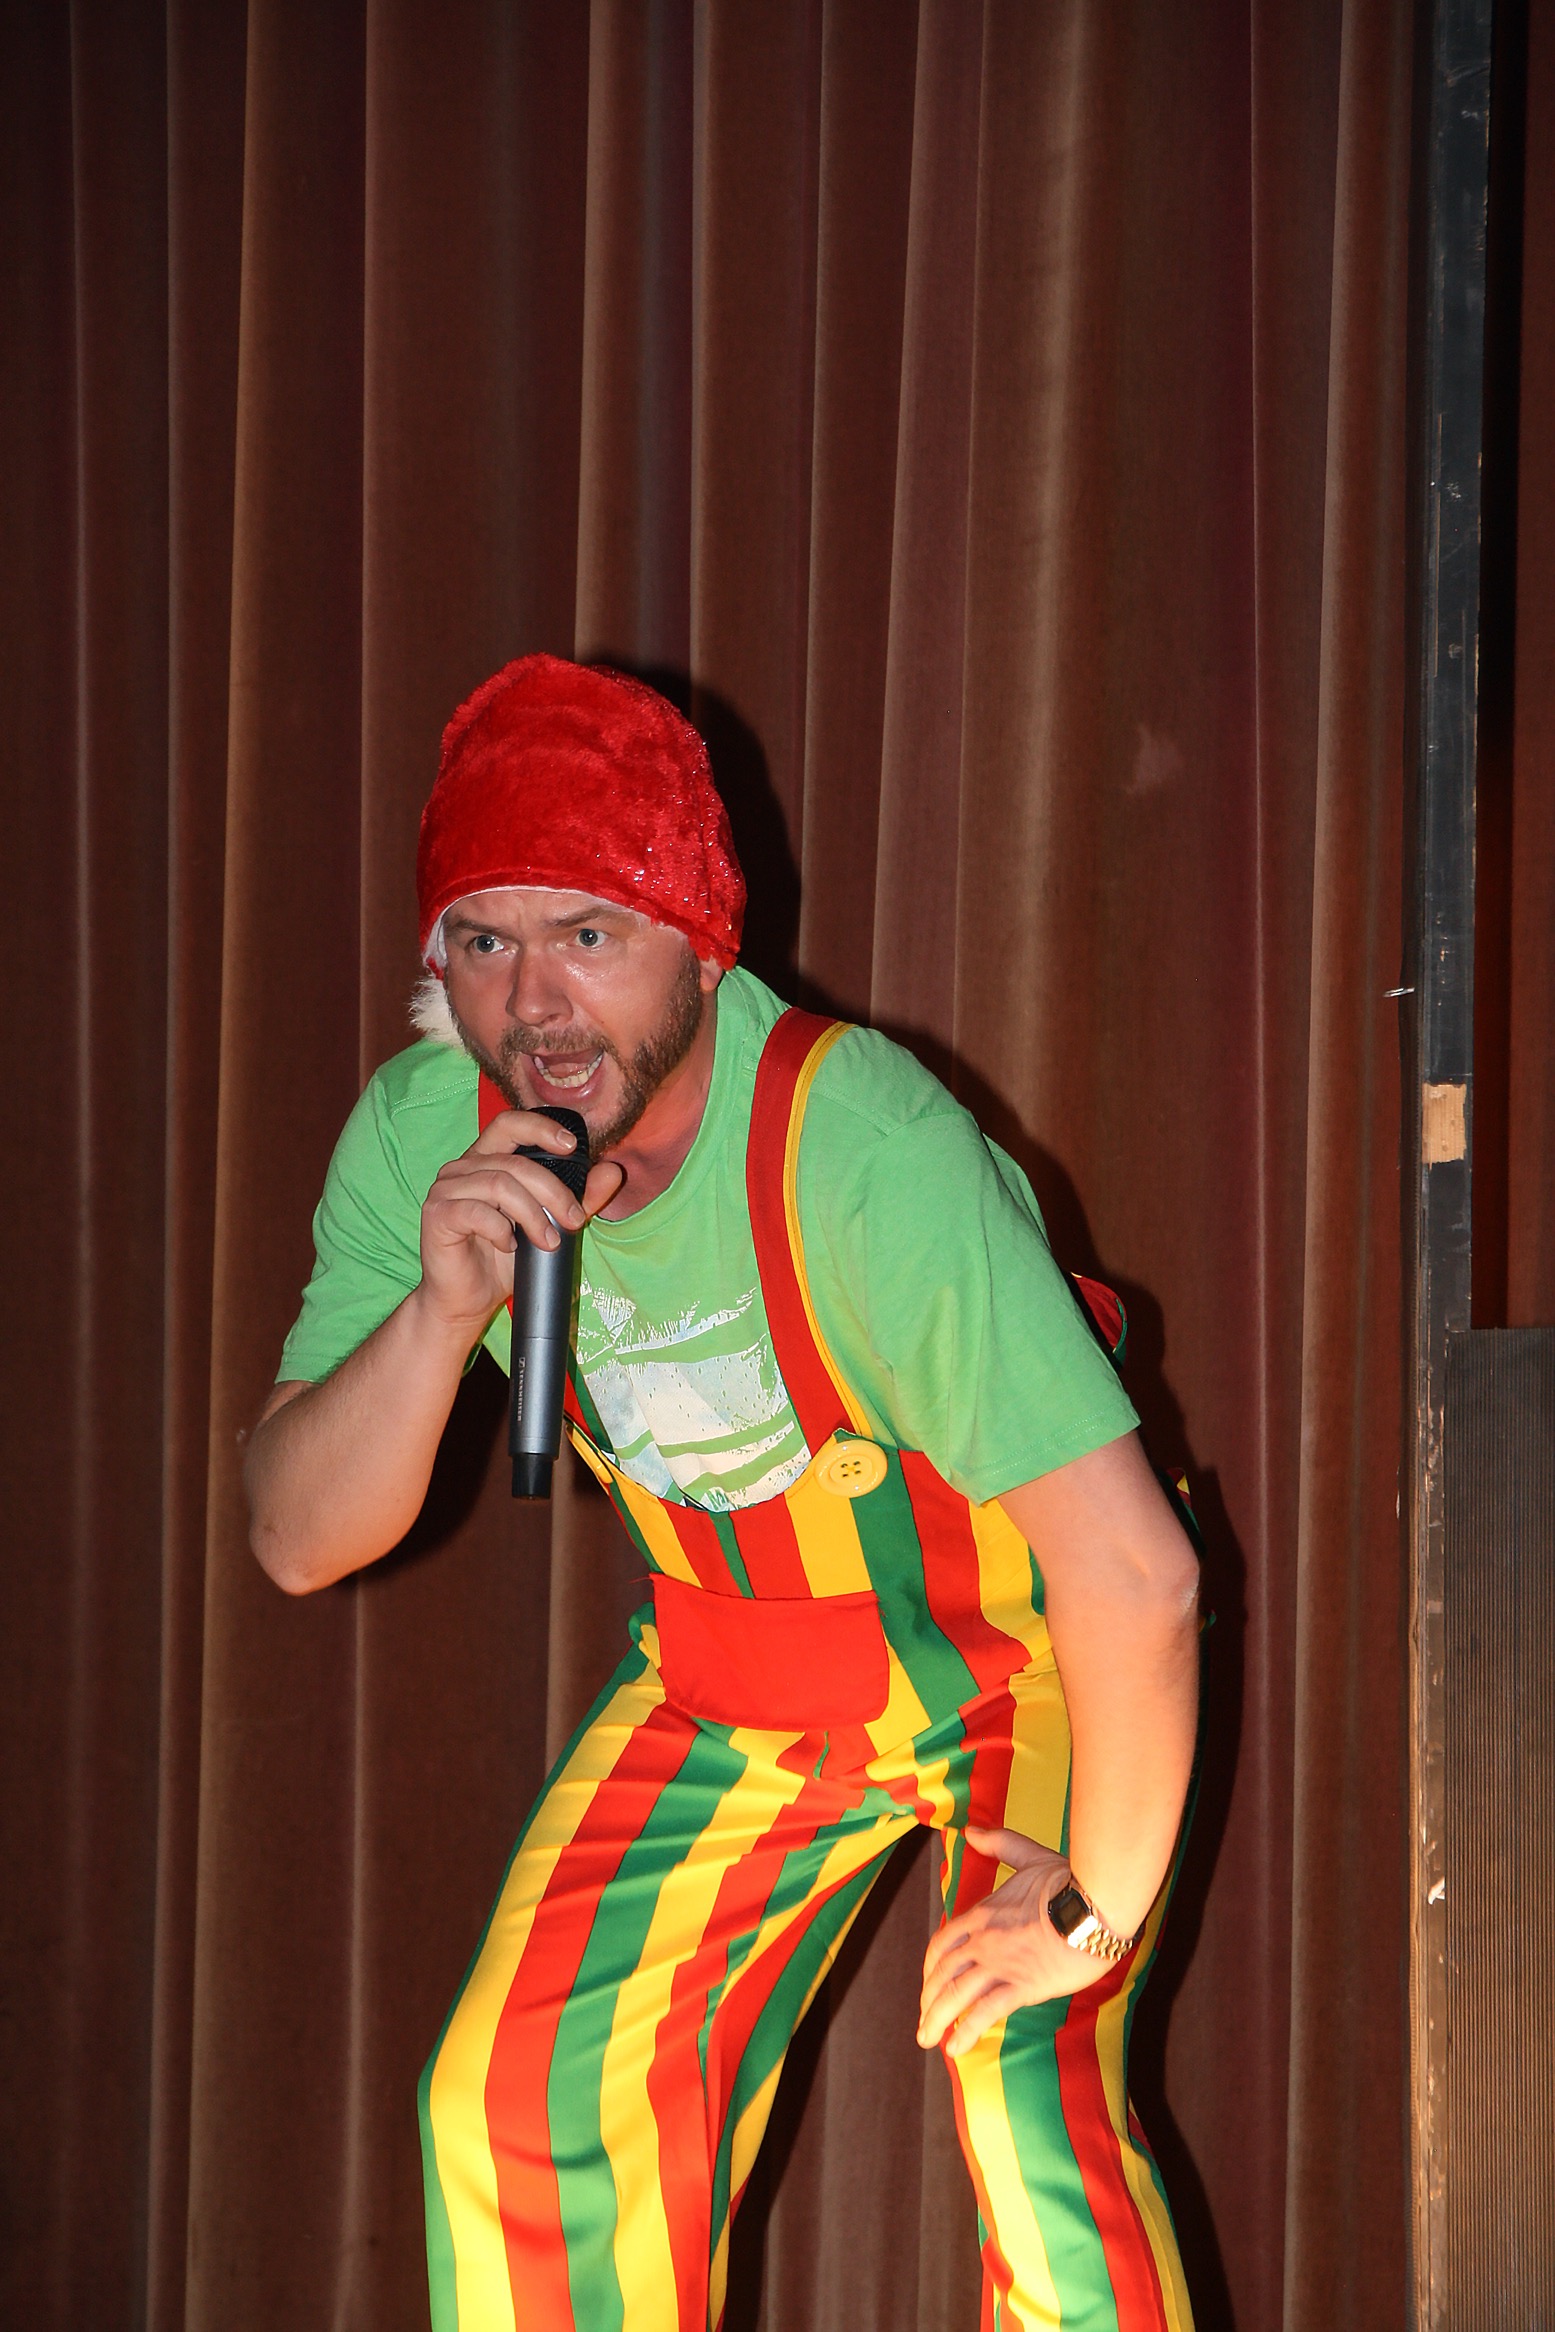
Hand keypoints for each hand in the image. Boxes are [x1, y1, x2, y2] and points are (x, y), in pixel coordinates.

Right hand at [415, 1109, 624, 1332]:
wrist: (467, 1301)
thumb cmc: (503, 1260)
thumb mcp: (550, 1225)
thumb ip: (580, 1198)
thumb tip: (613, 1172)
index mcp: (485, 1160)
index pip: (510, 1123)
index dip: (540, 1128)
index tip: (571, 1147)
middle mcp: (461, 1168)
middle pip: (515, 1163)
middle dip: (553, 1191)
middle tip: (574, 1221)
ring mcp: (445, 1190)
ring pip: (499, 1185)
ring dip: (533, 1215)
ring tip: (548, 1241)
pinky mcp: (437, 1215)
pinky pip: (476, 1212)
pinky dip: (501, 1230)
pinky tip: (510, 1246)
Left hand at [917, 1825, 1110, 2057]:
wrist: (1095, 1903)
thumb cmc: (1068, 1880)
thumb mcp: (1029, 1856)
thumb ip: (999, 1844)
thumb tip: (971, 1830)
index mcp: (983, 1913)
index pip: (943, 1943)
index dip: (930, 1967)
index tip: (928, 1983)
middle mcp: (984, 1940)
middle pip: (943, 1973)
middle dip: (929, 2000)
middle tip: (923, 2022)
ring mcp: (1001, 1963)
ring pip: (956, 1995)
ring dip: (937, 2020)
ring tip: (928, 2040)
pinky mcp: (1022, 1985)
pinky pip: (985, 2012)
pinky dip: (966, 2032)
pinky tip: (955, 2048)